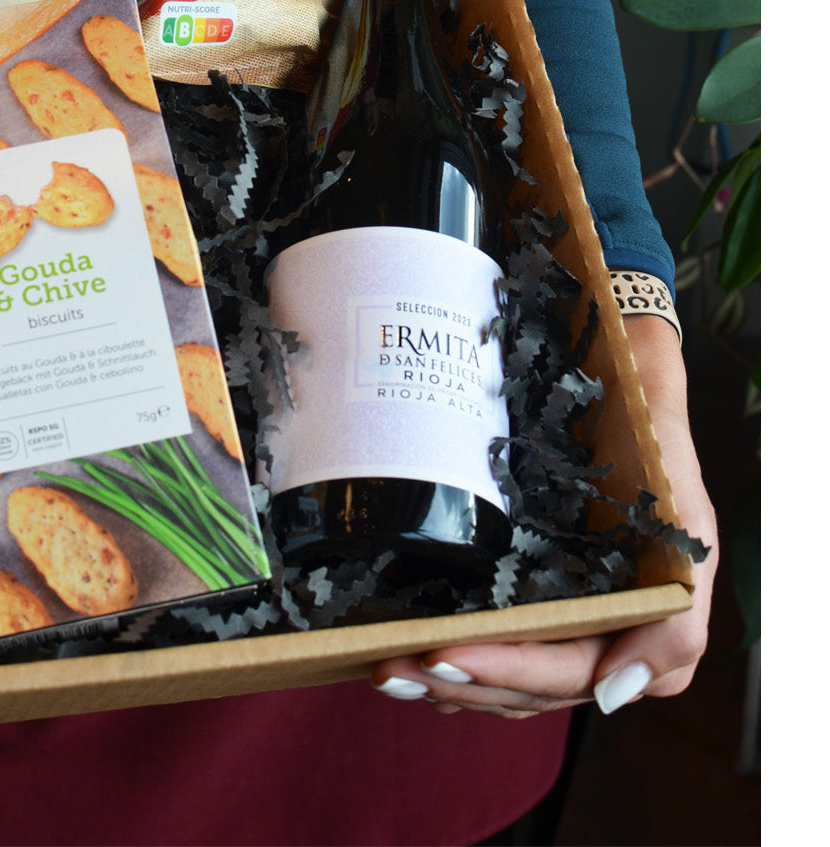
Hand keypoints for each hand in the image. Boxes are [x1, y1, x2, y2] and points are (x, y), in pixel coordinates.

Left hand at [372, 314, 717, 717]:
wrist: (628, 379)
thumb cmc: (655, 444)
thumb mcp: (686, 520)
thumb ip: (676, 623)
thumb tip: (613, 695)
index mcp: (647, 629)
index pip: (567, 674)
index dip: (506, 673)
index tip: (443, 654)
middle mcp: (608, 635)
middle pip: (528, 688)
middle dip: (460, 683)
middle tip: (391, 667)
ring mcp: (570, 616)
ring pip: (508, 680)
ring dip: (447, 683)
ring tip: (388, 669)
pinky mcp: (538, 591)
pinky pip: (498, 648)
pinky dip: (457, 662)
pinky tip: (414, 662)